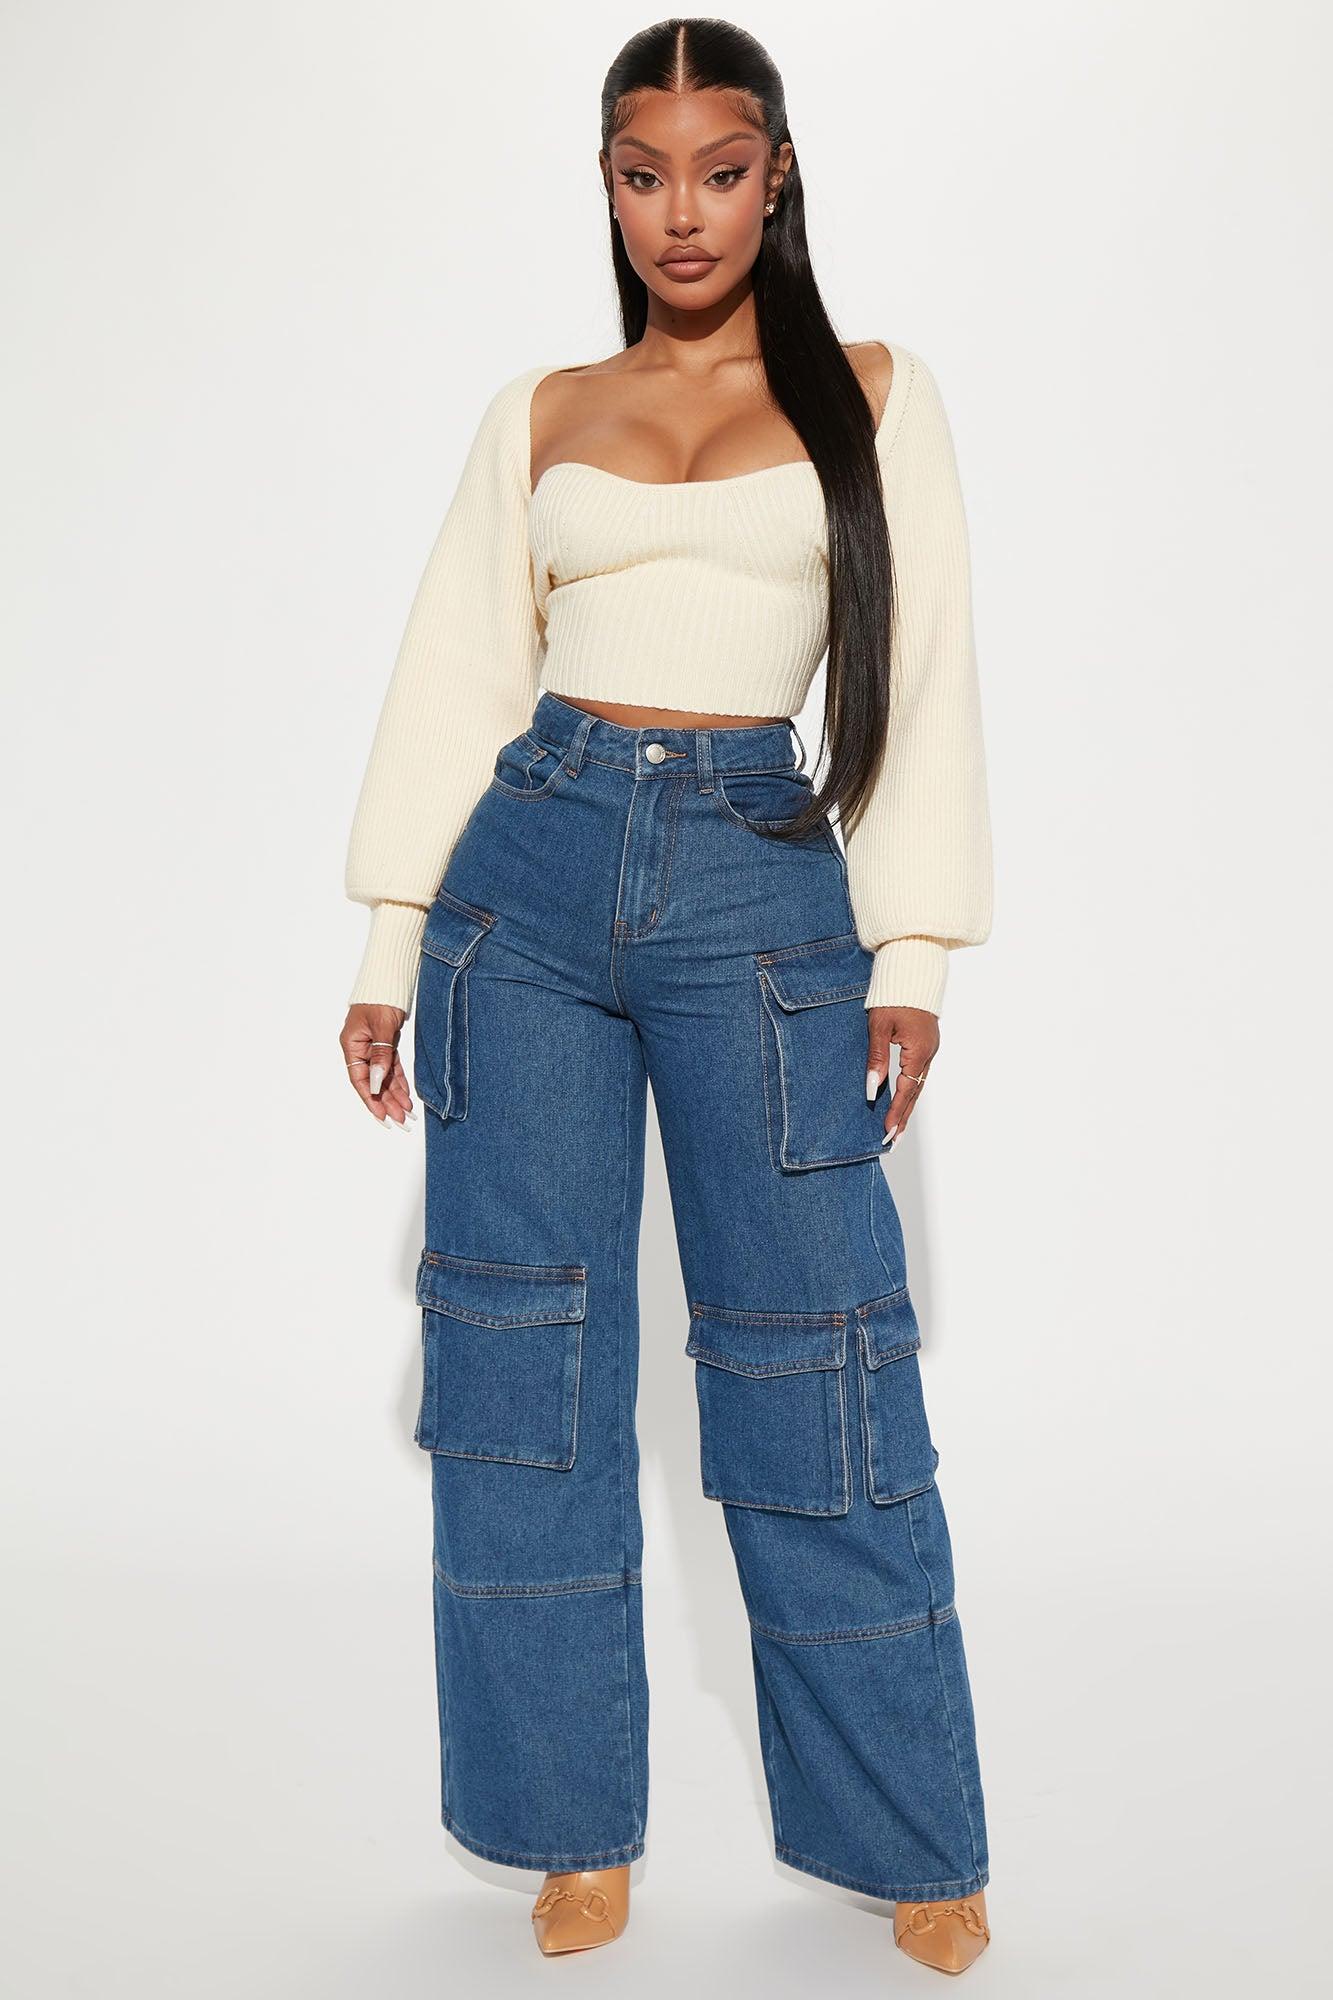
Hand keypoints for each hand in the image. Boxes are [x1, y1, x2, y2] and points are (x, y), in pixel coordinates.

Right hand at [342, 1004, 414, 1125]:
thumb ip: (380, 1054)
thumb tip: (376, 1080)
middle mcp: (361, 1049)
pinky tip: (406, 1095)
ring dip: (394, 1094)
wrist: (390, 980)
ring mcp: (373, 1047)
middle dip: (386, 1101)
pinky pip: (391, 1067)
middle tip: (400, 1119)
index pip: (359, 1079)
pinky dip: (398, 1080)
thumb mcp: (381, 1027)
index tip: (382, 1115)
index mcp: (352, 1045)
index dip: (370, 1099)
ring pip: (383, 1076)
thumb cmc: (380, 999)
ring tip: (406, 1112)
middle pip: (372, 1081)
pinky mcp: (385, 1043)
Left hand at [866, 1006, 939, 1147]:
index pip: (906, 1091)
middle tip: (893, 1141)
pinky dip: (910, 1090)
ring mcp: (929, 1049)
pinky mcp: (926, 1043)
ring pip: (918, 1084)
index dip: (895, 1113)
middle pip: (915, 1093)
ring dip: (907, 1106)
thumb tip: (872, 1088)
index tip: (887, 1133)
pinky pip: (918, 1073)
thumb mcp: (879, 1026)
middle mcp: (928, 1053)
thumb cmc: (893, 996)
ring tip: (896, 1127)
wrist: (912, 971)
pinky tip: (902, 1099)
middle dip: (903, 1117)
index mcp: (918, 1051)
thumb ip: (876, 1058)